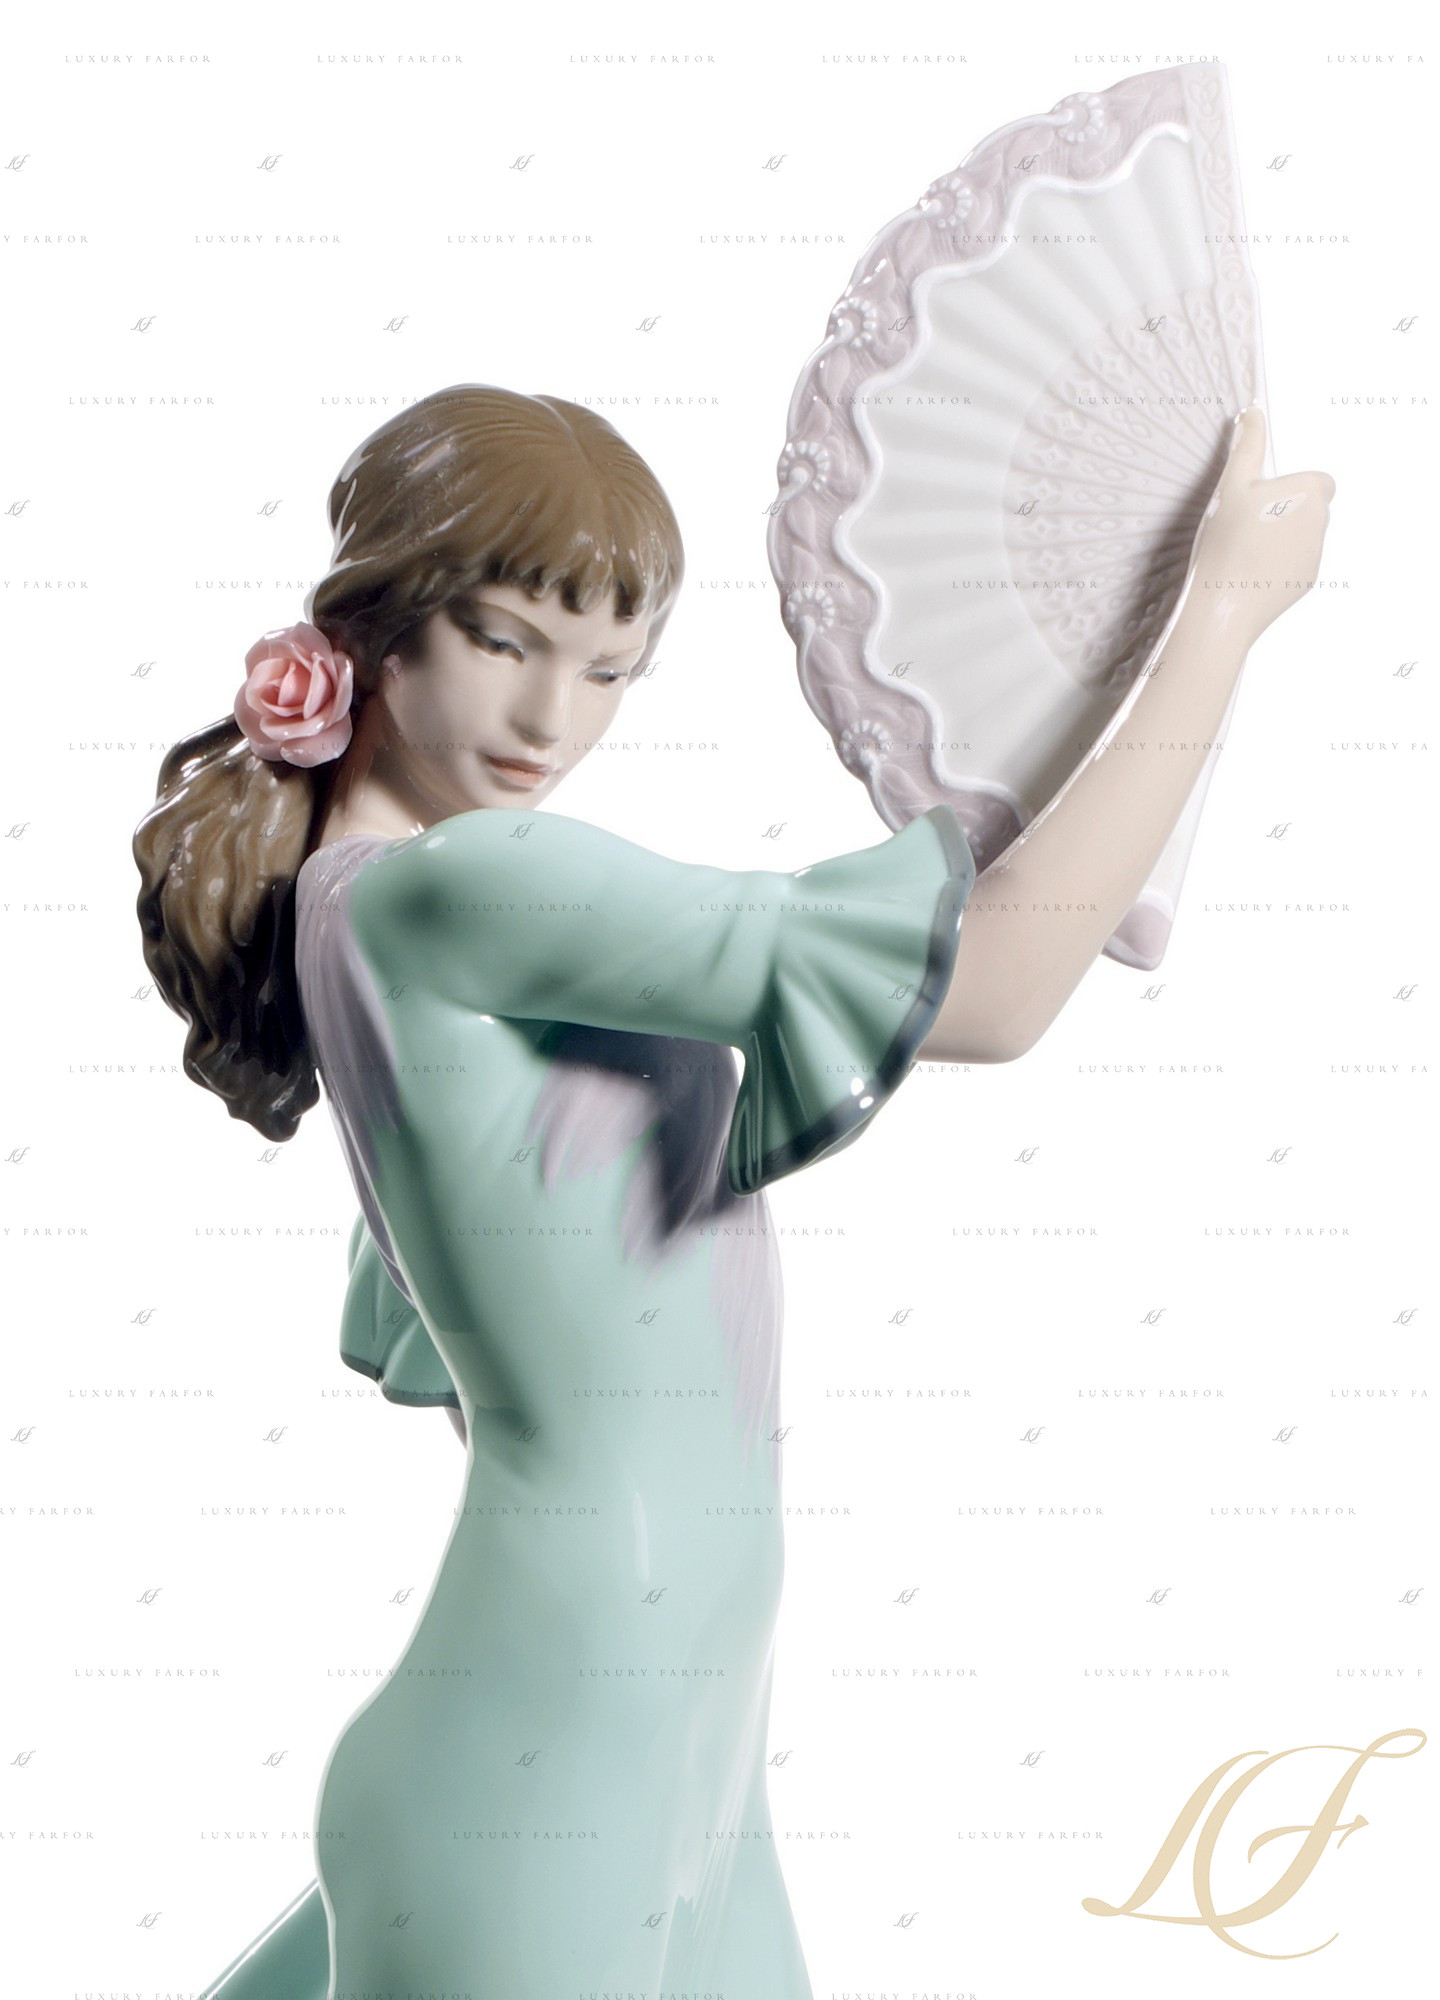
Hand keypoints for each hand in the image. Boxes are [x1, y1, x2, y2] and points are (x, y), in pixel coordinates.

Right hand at [1186, 405, 1334, 639]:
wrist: (1223, 604)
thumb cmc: (1226, 541)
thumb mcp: (1231, 486)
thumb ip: (1247, 446)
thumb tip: (1252, 412)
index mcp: (1309, 492)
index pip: (1317, 479)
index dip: (1290, 487)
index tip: (1263, 499)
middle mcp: (1322, 522)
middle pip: (1310, 506)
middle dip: (1286, 510)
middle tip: (1248, 523)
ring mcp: (1316, 554)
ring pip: (1303, 534)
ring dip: (1282, 535)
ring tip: (1246, 549)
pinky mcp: (1307, 579)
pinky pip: (1297, 561)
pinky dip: (1279, 562)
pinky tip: (1251, 570)